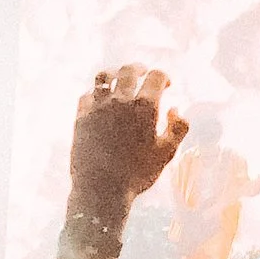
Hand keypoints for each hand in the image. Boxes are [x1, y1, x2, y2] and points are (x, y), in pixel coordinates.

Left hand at [70, 67, 187, 226]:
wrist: (101, 189)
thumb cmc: (138, 174)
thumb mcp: (167, 153)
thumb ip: (179, 128)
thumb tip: (175, 109)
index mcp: (145, 106)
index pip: (157, 76)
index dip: (164, 77)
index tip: (166, 85)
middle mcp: (120, 100)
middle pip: (129, 70)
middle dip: (139, 69)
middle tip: (143, 72)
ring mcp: (98, 107)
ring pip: (104, 76)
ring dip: (115, 74)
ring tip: (119, 79)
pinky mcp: (81, 116)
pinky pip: (88, 94)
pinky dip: (96, 93)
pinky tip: (101, 100)